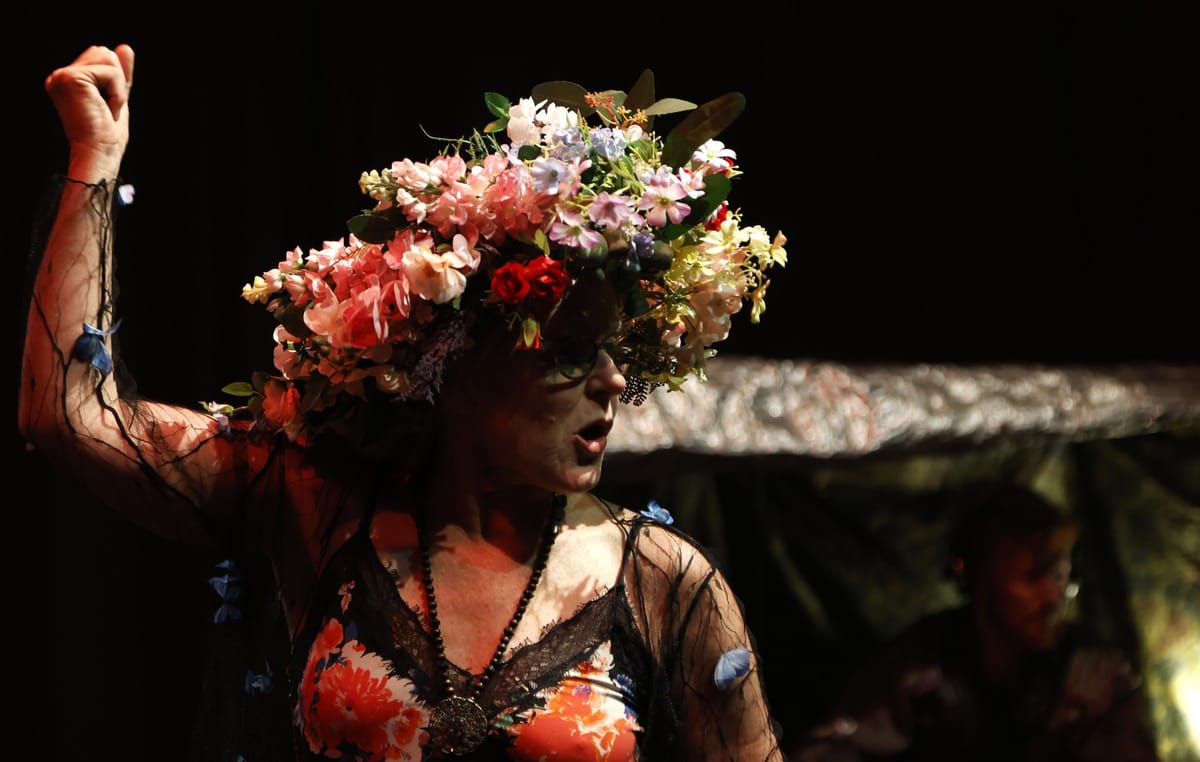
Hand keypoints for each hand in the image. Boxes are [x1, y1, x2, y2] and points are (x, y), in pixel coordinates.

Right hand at [44, 44, 134, 166]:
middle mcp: (60, 76)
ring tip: (106, 109)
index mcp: (67, 80)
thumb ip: (120, 74)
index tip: (106, 107)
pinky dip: (117, 94)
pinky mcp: (71, 78)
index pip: (102, 56)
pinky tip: (106, 110)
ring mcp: (62, 76)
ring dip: (118, 88)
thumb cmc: (107, 134)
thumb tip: (125, 47)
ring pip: (109, 58)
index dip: (115, 82)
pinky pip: (112, 73)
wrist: (99, 153)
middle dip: (117, 82)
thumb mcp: (117, 97)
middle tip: (107, 109)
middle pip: (104, 52)